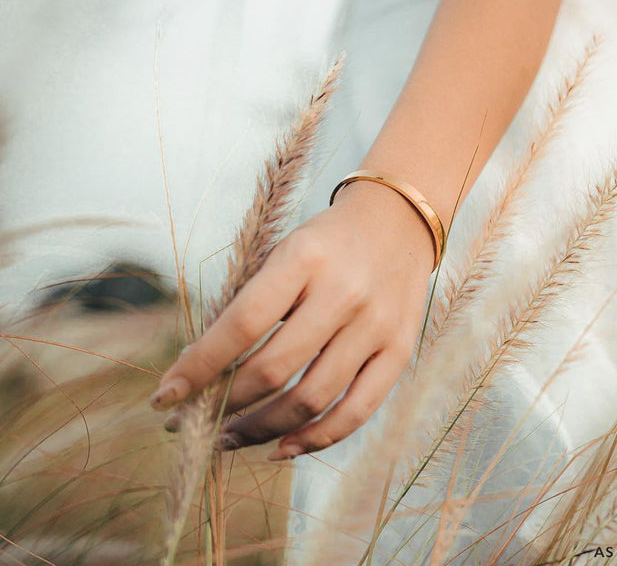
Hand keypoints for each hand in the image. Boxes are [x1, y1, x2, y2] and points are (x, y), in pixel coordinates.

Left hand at [149, 179, 433, 459]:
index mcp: (304, 258)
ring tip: (229, 438)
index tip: (164, 397)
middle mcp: (344, 292)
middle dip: (222, 405)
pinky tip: (282, 448)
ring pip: (311, 399)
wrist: (399, 220)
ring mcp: (376, 324)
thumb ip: (250, 303)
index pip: (241, 325)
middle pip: (273, 369)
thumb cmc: (327, 241)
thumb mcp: (284, 251)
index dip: (198, 367)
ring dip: (261, 430)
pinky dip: (316, 439)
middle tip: (193, 423)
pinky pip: (357, 411)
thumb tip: (199, 371)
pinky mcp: (400, 350)